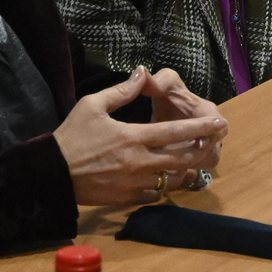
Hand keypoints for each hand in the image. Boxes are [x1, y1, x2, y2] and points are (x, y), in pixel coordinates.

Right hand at [53, 67, 227, 206]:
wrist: (50, 174)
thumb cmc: (71, 137)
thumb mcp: (92, 105)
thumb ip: (121, 91)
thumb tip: (141, 72)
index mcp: (133, 137)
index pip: (176, 131)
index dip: (202, 127)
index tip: (220, 123)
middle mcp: (139, 162)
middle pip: (182, 158)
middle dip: (203, 148)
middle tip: (217, 141)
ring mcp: (134, 183)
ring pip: (172, 178)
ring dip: (186, 168)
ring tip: (196, 158)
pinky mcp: (127, 199)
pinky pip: (156, 194)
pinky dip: (164, 185)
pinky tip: (166, 177)